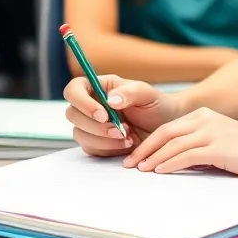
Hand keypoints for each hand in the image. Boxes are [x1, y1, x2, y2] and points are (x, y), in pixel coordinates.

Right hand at [64, 75, 181, 156]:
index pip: (74, 89)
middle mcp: (91, 105)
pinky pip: (90, 149)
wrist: (164, 128)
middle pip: (72, 114)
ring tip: (128, 138)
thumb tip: (109, 100)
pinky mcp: (95, 144)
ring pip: (79, 134)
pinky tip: (126, 146)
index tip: (103, 114)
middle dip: (95, 126)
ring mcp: (91, 126)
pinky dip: (107, 149)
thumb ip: (129, 92)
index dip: (82, 102)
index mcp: (99, 87)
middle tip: (120, 130)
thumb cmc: (155, 105)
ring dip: (102, 139)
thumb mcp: (147, 94)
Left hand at [124, 107, 237, 177]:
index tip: (136, 155)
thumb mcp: (224, 142)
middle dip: (144, 149)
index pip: (168, 127)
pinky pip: (187, 155)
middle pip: (165, 133)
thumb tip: (182, 161)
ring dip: (152, 158)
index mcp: (204, 115)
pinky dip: (169, 163)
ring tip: (140, 170)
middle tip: (129, 163)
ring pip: (172, 144)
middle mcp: (205, 119)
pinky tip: (159, 171)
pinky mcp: (219, 147)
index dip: (148, 141)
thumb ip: (203, 146)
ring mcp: (212, 132)